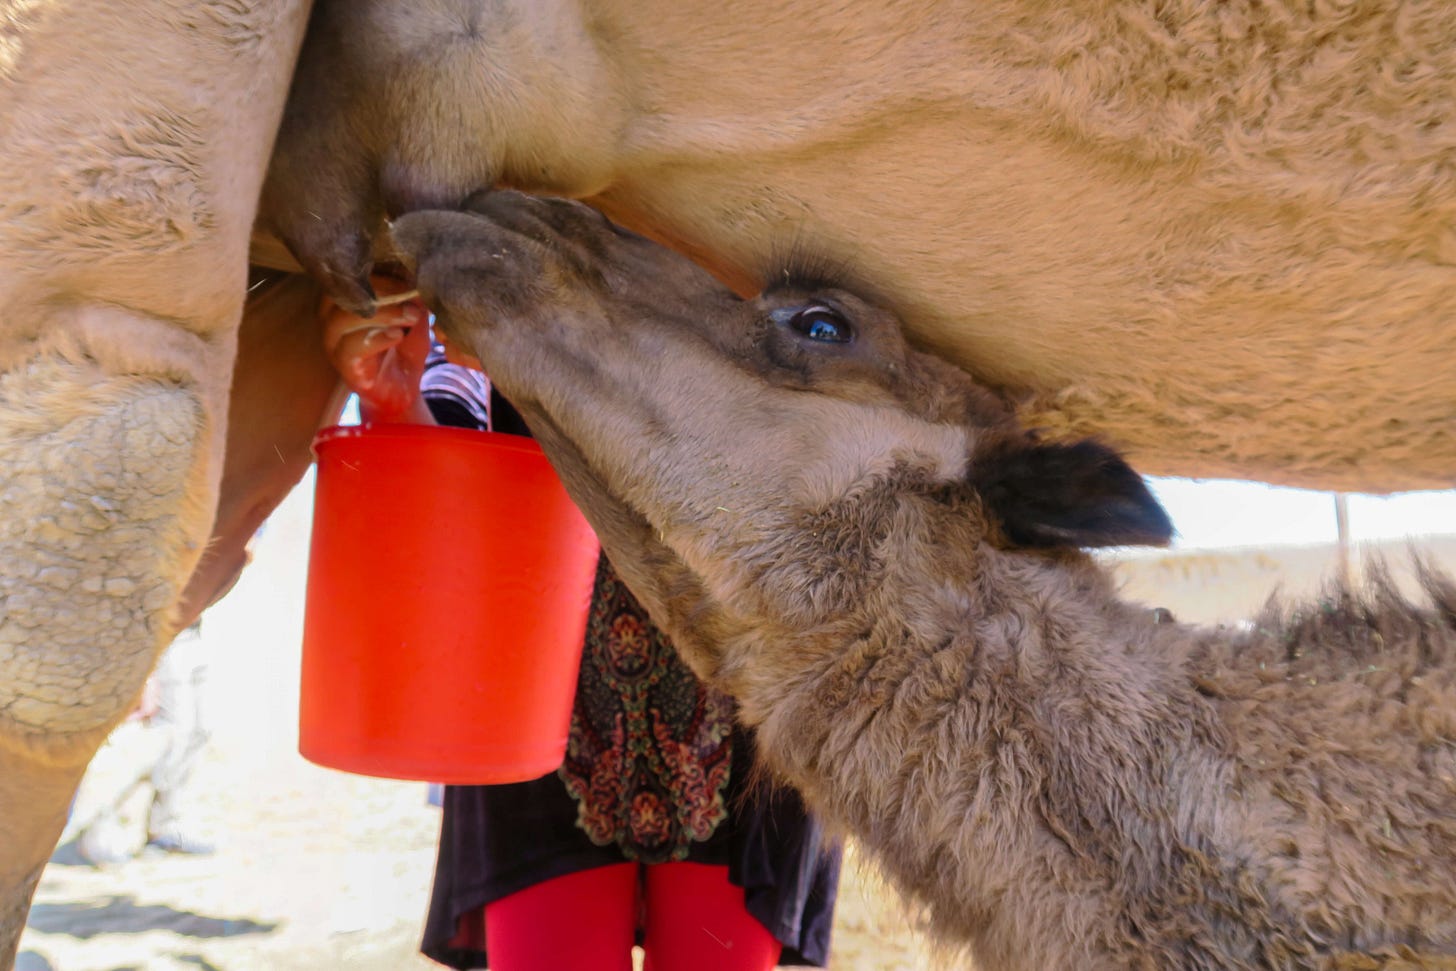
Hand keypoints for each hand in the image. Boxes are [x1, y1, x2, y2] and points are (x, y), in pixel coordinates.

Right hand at [320, 277, 433, 422]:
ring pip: (345, 318)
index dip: (381, 272)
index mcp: (345, 296)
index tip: (409, 277)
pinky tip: (397, 336)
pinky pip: (351, 347)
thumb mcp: (413, 312)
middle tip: (412, 298)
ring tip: (410, 317)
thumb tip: (416, 270)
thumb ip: (411, 292)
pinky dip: (377, 338)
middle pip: (346, 292)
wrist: (402, 387)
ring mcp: (333, 340)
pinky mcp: (342, 364)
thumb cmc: (404, 345)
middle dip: (383, 291)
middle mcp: (331, 315)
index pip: (353, 273)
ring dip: (383, 314)